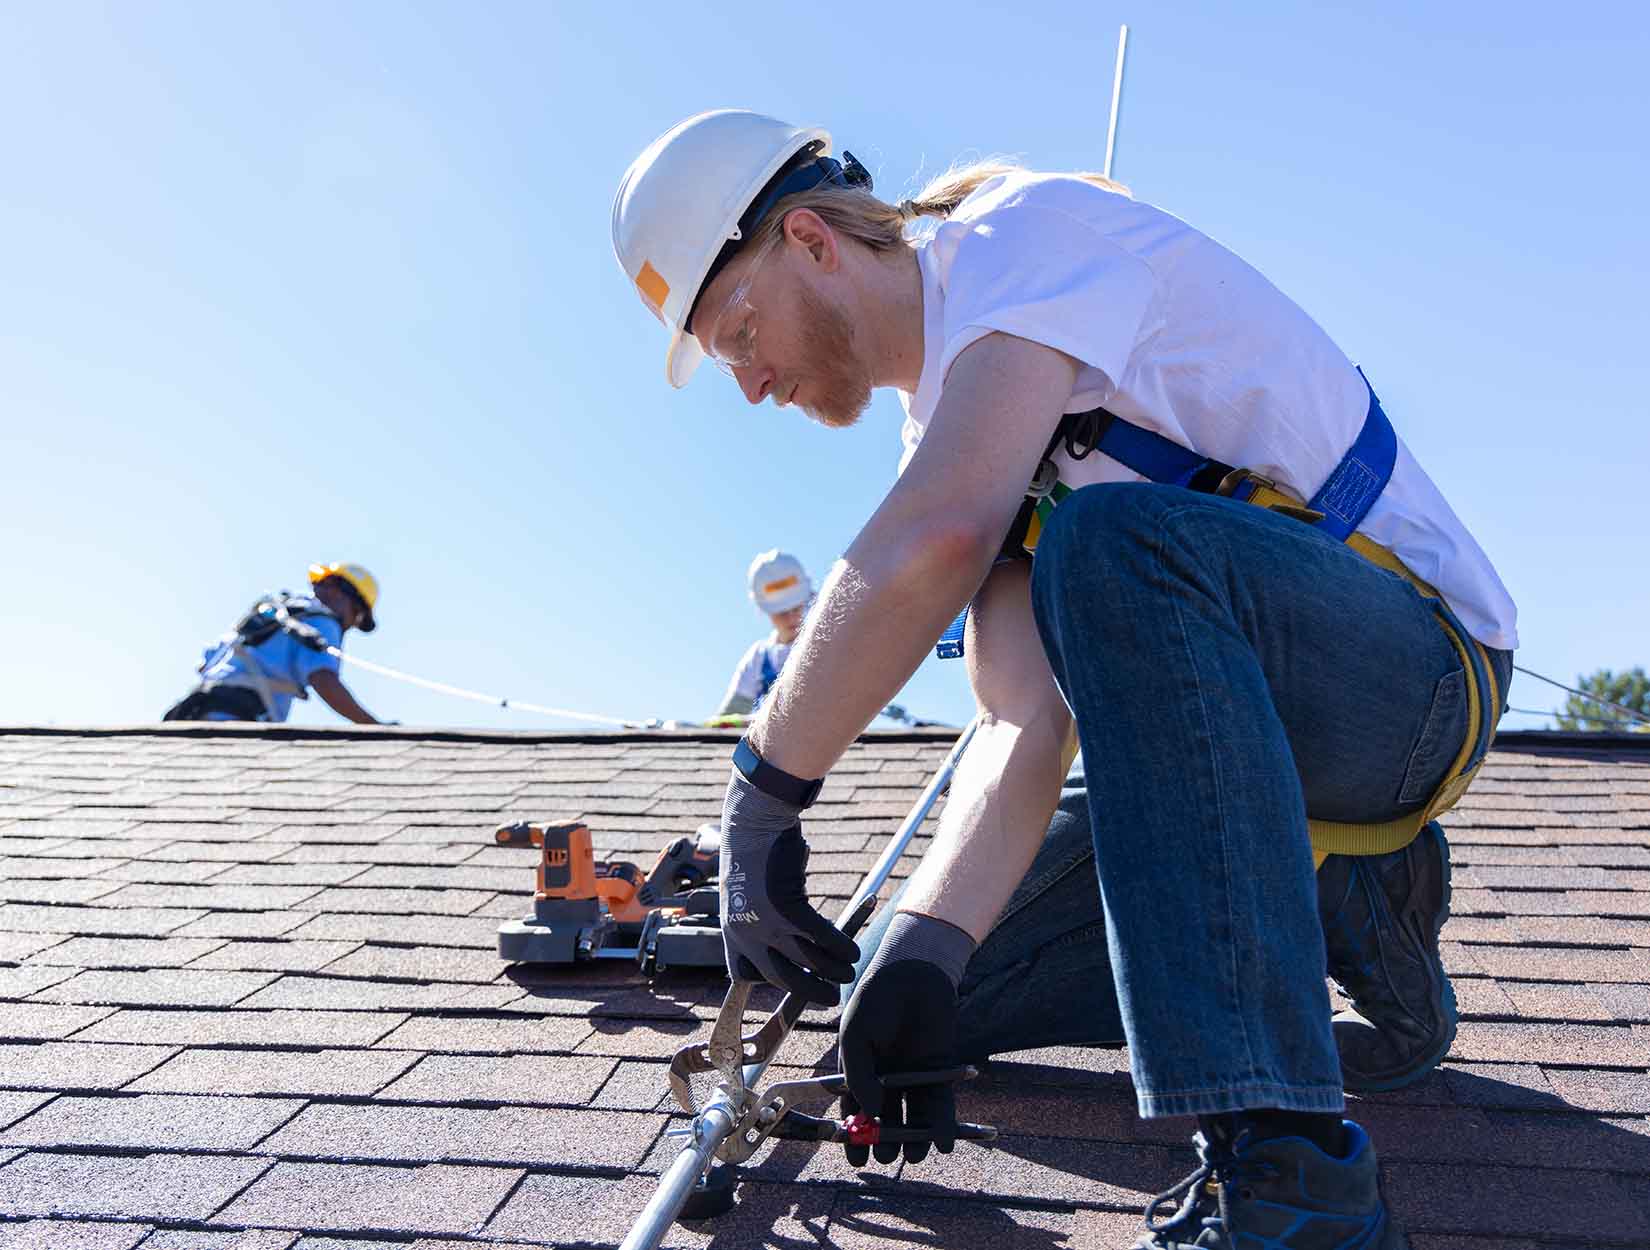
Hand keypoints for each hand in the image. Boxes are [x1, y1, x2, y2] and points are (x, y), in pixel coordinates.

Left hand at [719, 770, 857, 1003]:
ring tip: (849, 971)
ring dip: (833, 971)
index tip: (792, 982)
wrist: (753, 820)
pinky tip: (853, 950)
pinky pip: (821, 937)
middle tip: (831, 997)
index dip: (768, 984)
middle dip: (810, 991)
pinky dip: (841, 947)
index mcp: (731, 929)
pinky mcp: (787, 907)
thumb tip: (787, 938)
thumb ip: (758, 916)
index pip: (743, 974)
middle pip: (781, 978)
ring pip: (807, 961)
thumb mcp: (745, 891)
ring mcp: (765, 922)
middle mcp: (744, 931)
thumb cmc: (753, 851)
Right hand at [839, 911, 975, 1165]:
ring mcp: (912, 1077)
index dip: (855, 1133)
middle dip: (885, 1139)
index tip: (855, 1159)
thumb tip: (868, 1114)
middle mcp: (886, 1079)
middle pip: (885, 1118)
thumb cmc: (875, 1001)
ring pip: (913, 1116)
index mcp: (859, 1071)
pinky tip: (941, 1143)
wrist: (911, 975)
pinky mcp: (938, 1072)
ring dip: (914, 1138)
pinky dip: (941, 1124)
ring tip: (912, 1154)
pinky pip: (939, 1103)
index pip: (855, 1109)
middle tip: (884, 1154)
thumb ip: (859, 1075)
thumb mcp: (855, 1037)